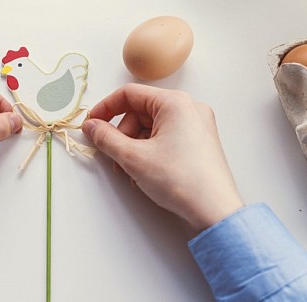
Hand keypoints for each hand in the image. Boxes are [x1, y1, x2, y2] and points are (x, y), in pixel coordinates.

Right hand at [82, 84, 243, 231]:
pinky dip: (151, 151)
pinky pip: (166, 137)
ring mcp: (197, 125)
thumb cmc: (180, 180)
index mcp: (175, 102)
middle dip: (122, 135)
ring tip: (132, 171)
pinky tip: (146, 173)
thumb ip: (106, 138)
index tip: (91, 124)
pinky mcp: (199, 142)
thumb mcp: (133, 157)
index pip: (129, 94)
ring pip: (152, 127)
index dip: (105, 109)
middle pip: (140, 112)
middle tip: (114, 157)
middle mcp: (189, 108)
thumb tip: (91, 126)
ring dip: (135, 147)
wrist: (215, 211)